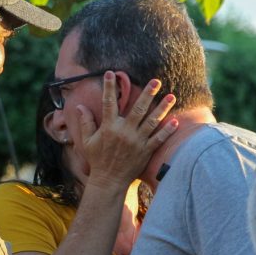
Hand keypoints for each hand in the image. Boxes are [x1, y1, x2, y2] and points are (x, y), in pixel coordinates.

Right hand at [77, 71, 176, 188]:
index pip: (108, 103)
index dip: (109, 87)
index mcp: (109, 127)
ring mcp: (137, 141)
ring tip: (172, 96)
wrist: (109, 180)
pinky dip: (167, 131)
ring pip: (152, 121)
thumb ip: (85, 123)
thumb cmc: (97, 160)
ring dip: (162, 108)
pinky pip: (158, 139)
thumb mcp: (87, 142)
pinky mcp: (145, 151)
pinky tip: (175, 121)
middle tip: (156, 81)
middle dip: (147, 93)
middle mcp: (124, 132)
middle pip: (138, 109)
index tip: (111, 73)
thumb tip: (80, 106)